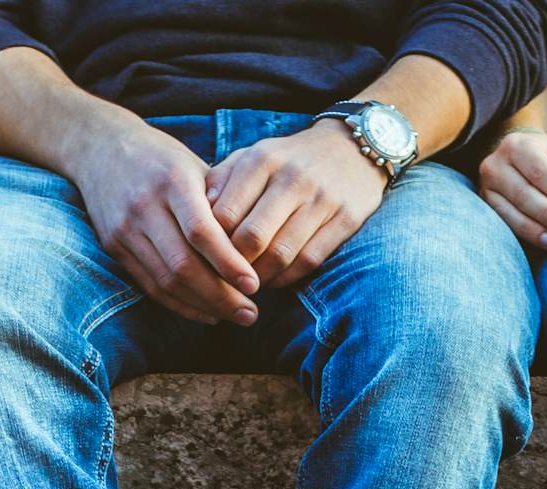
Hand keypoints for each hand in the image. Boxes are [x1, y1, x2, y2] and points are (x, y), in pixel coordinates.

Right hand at [65, 112, 262, 321]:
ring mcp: (124, 229)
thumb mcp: (195, 166)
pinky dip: (180, 305)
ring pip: (166, 281)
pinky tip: (206, 312)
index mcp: (172, 181)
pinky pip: (150, 286)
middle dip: (220, 296)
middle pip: (183, 265)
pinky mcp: (113, 246)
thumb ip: (222, 202)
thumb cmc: (163, 159)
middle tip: (251, 313)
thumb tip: (257, 246)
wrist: (100, 148)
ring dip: (203, 306)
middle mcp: (144, 206)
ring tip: (234, 316)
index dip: (228, 263)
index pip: (201, 232)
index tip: (254, 286)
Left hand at [210, 119, 387, 287]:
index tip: (205, 259)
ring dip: (260, 277)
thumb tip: (195, 214)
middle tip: (225, 278)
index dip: (210, 245)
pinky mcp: (346, 218)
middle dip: (234, 266)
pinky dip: (287, 277)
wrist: (351, 148)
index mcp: (262, 159)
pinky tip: (274, 278)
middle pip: (251, 238)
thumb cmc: (288, 160)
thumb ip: (222, 180)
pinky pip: (309, 260)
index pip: (224, 213)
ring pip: (281, 254)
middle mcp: (292, 177)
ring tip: (248, 282)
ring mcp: (322, 199)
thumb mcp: (253, 157)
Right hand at [478, 127, 546, 251]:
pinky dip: (527, 236)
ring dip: (538, 231)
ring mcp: (486, 187)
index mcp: (518, 145)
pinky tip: (546, 243)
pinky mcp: (486, 208)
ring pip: (512, 213)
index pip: (540, 173)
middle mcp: (495, 164)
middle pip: (524, 194)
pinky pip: (505, 225)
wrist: (521, 161)